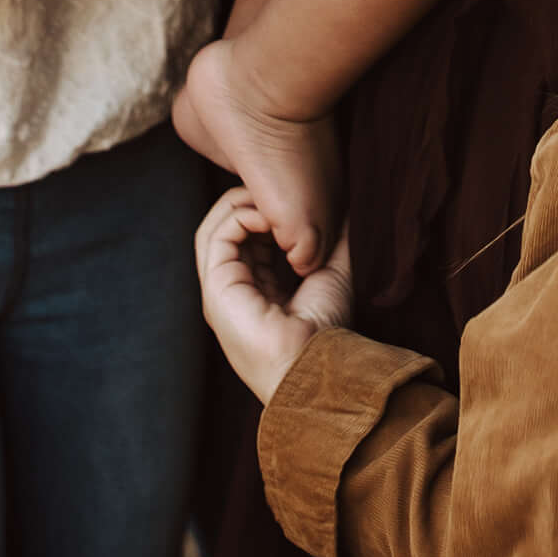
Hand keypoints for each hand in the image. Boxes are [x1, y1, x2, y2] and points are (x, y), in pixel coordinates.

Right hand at [196, 185, 349, 401]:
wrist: (317, 368)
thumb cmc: (326, 331)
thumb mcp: (332, 273)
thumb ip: (332, 240)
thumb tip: (342, 206)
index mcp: (256, 293)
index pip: (249, 240)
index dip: (267, 213)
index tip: (294, 197)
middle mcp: (233, 291)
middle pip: (227, 230)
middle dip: (250, 202)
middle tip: (278, 189)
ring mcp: (220, 291)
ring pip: (215, 228)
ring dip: (241, 204)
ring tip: (271, 197)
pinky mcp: (215, 289)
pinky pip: (217, 236)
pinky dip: (240, 216)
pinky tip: (270, 217)